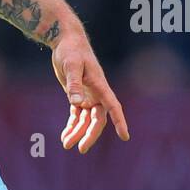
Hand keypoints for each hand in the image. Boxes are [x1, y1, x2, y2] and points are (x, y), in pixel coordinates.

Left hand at [52, 29, 129, 151]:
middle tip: (80, 149)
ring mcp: (87, 95)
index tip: (124, 136)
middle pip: (97, 119)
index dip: (119, 121)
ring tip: (66, 144)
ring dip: (77, 132)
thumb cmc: (71, 50)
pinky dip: (72, 125)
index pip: (112, 106)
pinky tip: (65, 136)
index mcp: (99, 85)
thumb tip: (77, 104)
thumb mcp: (71, 65)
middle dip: (90, 134)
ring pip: (86, 120)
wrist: (65, 40)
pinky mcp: (77, 95)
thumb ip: (74, 84)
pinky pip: (77, 115)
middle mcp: (96, 93)